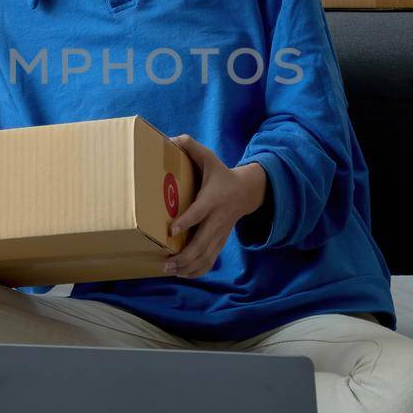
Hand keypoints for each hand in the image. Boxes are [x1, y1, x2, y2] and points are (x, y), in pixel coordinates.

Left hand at [163, 134, 266, 277]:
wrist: (247, 191)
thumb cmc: (221, 174)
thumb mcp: (209, 158)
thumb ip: (191, 147)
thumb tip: (172, 139)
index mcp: (212, 199)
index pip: (199, 212)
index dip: (186, 221)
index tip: (170, 230)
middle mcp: (217, 219)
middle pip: (202, 242)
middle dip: (183, 255)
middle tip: (165, 262)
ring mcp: (220, 233)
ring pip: (206, 256)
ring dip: (188, 266)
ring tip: (170, 270)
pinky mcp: (221, 241)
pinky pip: (211, 260)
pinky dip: (198, 270)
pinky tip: (183, 274)